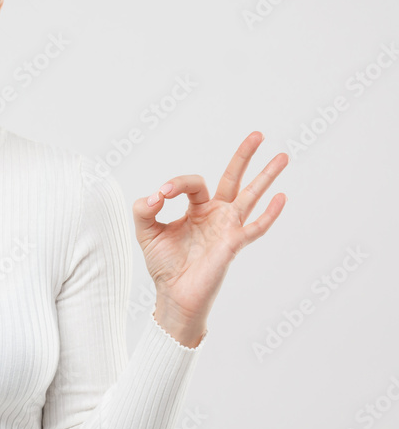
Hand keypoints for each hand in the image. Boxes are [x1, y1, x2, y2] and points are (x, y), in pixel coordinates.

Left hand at [133, 131, 288, 345]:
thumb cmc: (164, 265)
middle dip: (244, 156)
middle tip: (258, 134)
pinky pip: (255, 227)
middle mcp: (216, 215)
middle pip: (233, 178)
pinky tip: (281, 197)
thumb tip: (156, 194)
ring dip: (267, 176)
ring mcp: (228, 228)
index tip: (161, 196)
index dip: (176, 184)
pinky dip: (270, 213)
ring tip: (283, 156)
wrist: (173, 294)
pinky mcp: (233, 244)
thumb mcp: (146, 231)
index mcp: (197, 209)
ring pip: (251, 196)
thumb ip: (144, 208)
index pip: (193, 184)